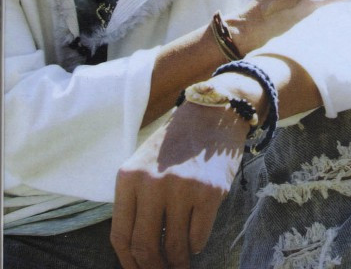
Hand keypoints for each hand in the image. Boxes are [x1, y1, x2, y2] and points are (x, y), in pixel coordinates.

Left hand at [110, 103, 248, 268]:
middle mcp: (152, 183)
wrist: (212, 114)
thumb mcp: (144, 164)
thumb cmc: (176, 144)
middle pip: (144, 246)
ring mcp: (182, 188)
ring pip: (174, 246)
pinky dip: (196, 246)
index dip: (129, 262)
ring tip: (181, 263)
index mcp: (129, 177)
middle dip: (153, 268)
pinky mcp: (209, 192)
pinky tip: (196, 241)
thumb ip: (135, 200)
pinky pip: (198, 237)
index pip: (120, 235)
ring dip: (177, 262)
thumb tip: (137, 251)